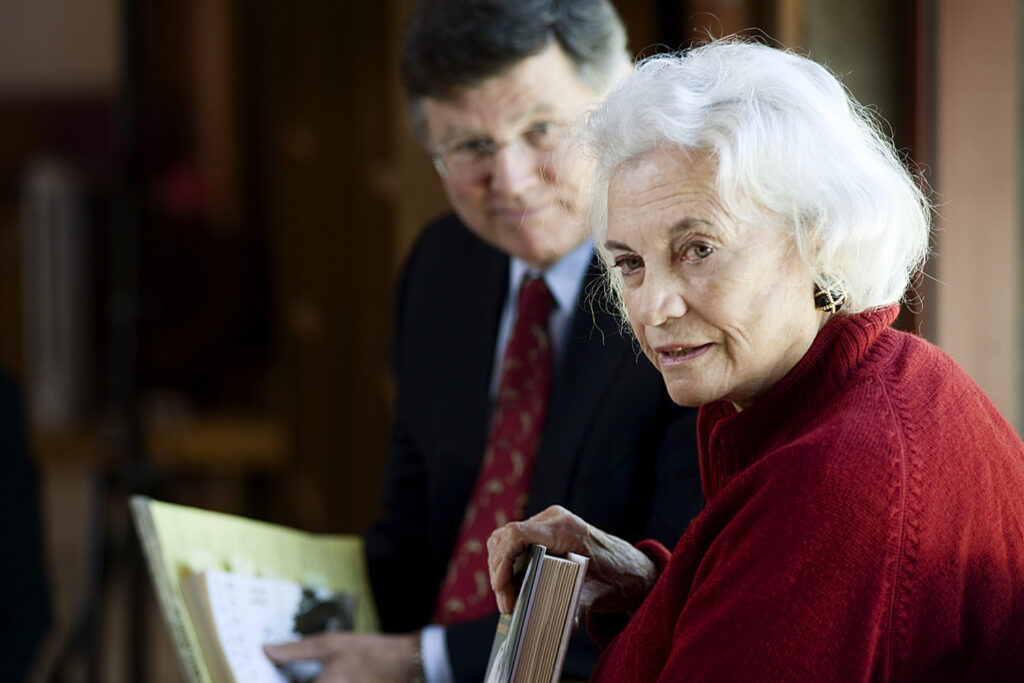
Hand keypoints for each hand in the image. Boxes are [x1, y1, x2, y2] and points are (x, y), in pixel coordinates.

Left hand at [263, 631, 417, 682]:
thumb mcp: (330, 644)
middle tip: (280, 670)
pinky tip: (320, 676)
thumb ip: (295, 649)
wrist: (404, 665)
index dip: (268, 679)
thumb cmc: (368, 652)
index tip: (256, 673)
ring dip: (302, 681)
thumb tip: (267, 649)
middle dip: (286, 679)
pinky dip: (318, 682)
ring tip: (300, 673)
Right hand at [487, 505, 656, 616]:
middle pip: (505, 537)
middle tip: (507, 605)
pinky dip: (509, 564)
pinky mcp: (545, 532)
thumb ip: (576, 607)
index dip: (502, 561)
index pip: (517, 533)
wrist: (633, 568)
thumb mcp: (597, 594)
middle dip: (499, 572)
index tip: (501, 588)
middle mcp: (553, 519)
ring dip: (502, 569)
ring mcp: (547, 523)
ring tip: (510, 600)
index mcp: (566, 529)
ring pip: (506, 540)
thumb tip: (559, 627)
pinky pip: (516, 543)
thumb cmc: (618, 577)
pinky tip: (515, 587)